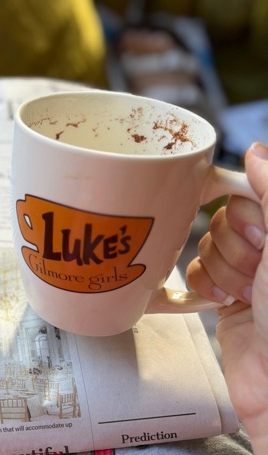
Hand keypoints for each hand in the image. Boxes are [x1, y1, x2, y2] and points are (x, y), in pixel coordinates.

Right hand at [187, 142, 267, 454]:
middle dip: (233, 249)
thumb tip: (253, 149)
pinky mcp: (223, 300)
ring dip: (219, 272)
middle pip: (221, 222)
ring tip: (242, 298)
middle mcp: (267, 250)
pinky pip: (195, 273)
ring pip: (205, 247)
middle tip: (255, 276)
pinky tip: (222, 305)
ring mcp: (245, 275)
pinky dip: (203, 288)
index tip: (261, 243)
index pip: (245, 198)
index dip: (245, 219)